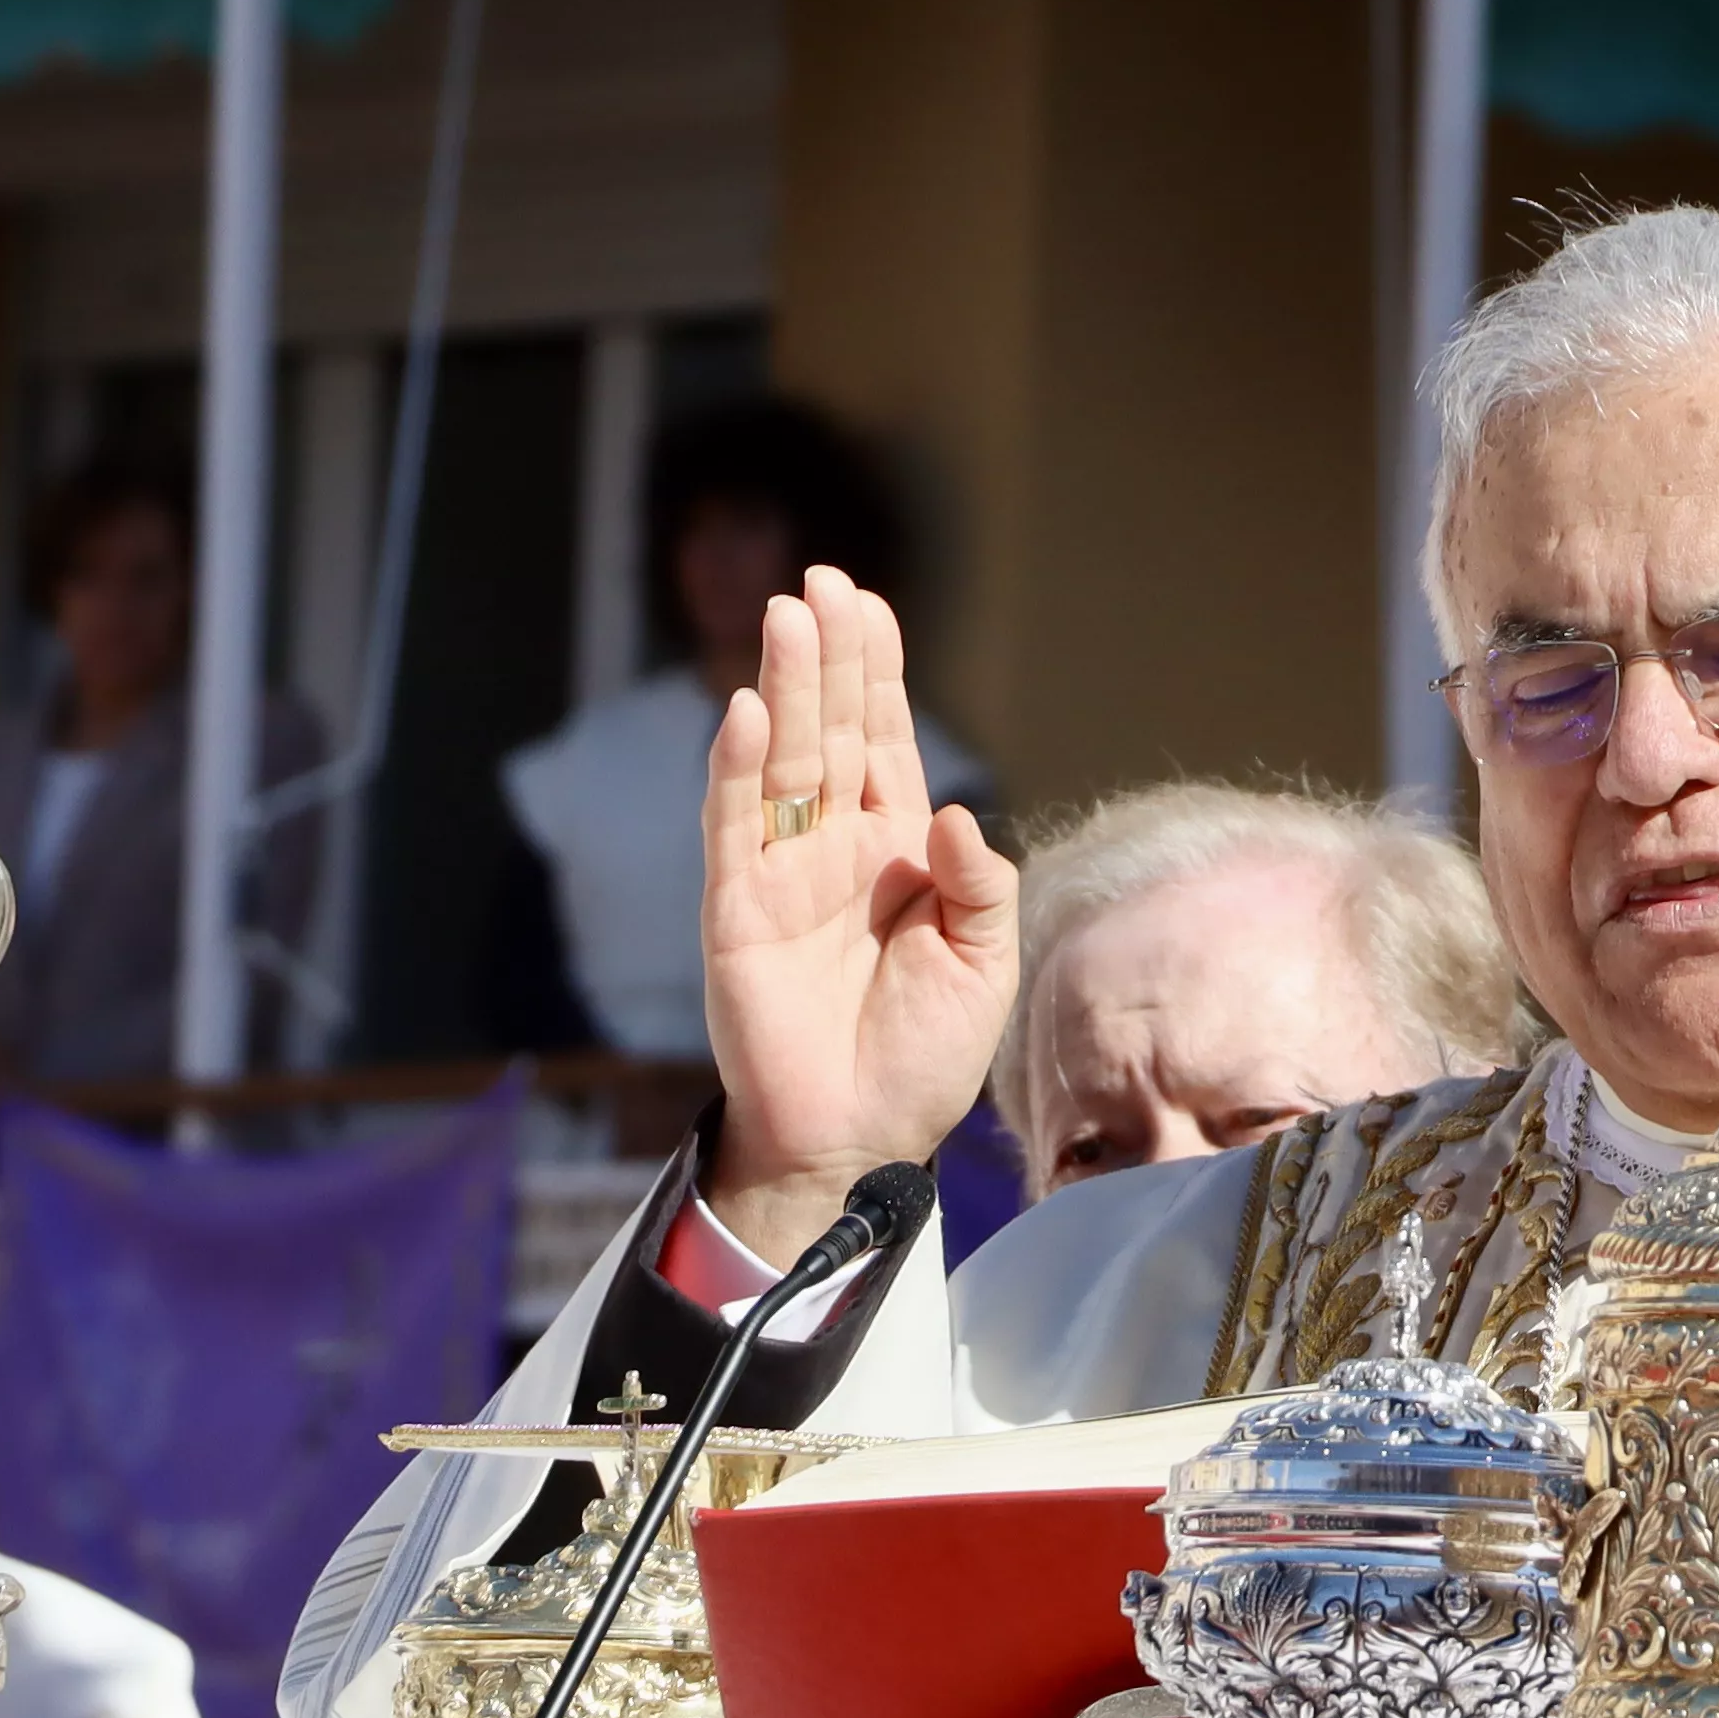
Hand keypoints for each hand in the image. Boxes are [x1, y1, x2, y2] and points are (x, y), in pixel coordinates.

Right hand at [704, 570, 1018, 1262]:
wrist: (860, 1137)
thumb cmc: (924, 1054)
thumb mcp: (983, 963)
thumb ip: (978, 883)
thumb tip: (948, 809)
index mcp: (897, 849)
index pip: (884, 739)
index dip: (876, 672)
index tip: (870, 602)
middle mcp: (836, 847)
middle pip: (830, 730)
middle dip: (828, 656)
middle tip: (822, 580)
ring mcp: (781, 874)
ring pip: (783, 762)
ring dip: (783, 691)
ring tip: (787, 618)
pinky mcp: (737, 913)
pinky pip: (735, 829)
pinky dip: (738, 771)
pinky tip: (745, 715)